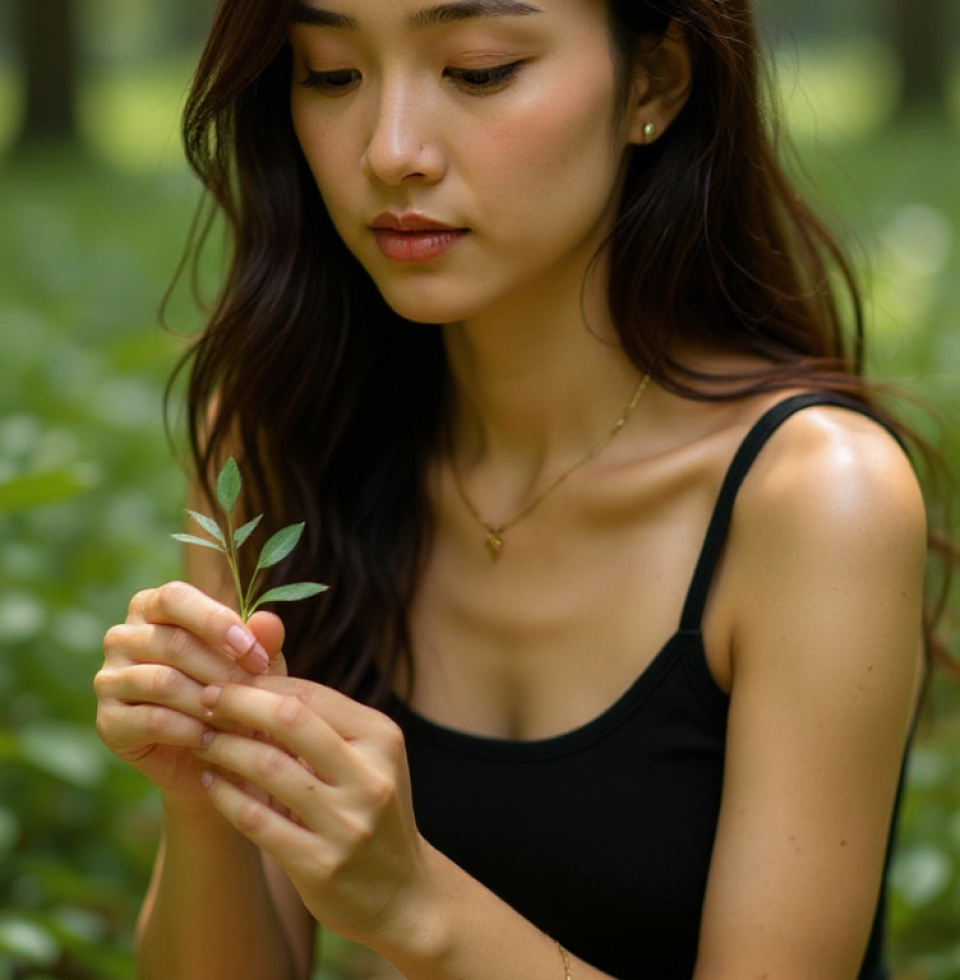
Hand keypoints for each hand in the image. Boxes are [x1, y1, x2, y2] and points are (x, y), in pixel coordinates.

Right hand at [95, 581, 285, 808]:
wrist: (213, 753)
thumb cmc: (233, 691)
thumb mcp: (254, 664)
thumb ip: (261, 640)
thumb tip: (269, 621)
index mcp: (152, 607)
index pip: (175, 597)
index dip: (216, 621)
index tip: (252, 650)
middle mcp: (122, 637)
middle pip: (174, 643)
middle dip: (223, 669)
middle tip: (256, 691)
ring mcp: (108, 679)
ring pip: (163, 682)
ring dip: (208, 702)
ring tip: (238, 717)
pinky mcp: (107, 721)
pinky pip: (151, 720)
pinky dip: (189, 730)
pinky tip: (213, 739)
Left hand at [197, 676, 430, 948]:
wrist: (402, 894)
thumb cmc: (372, 810)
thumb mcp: (368, 759)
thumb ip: (325, 722)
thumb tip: (260, 677)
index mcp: (382, 739)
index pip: (312, 694)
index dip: (262, 683)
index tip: (227, 681)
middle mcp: (370, 776)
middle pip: (291, 719)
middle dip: (238, 702)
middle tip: (204, 699)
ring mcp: (347, 823)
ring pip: (268, 767)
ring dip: (225, 748)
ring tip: (203, 741)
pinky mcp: (321, 864)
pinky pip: (257, 819)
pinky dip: (226, 796)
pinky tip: (212, 783)